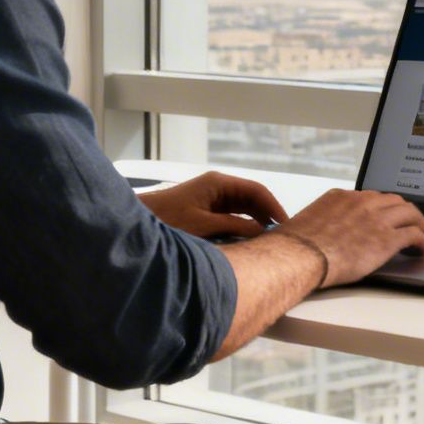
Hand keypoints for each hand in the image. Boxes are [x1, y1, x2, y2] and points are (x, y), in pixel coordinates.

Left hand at [139, 171, 287, 240]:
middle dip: (268, 215)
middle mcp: (219, 187)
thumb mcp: (202, 225)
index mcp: (219, 183)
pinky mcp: (207, 210)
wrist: (137, 222)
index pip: (256, 191)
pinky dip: (244, 227)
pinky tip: (251, 240)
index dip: (274, 207)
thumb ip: (233, 226)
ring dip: (257, 222)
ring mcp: (213, 198)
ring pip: (244, 208)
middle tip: (284, 235)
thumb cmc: (167, 219)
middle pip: (252, 199)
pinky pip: (233, 216)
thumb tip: (261, 231)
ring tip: (272, 240)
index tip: (286, 224)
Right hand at [278, 189, 423, 287]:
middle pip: (394, 201)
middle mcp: (362, 203)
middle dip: (404, 213)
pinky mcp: (387, 239)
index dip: (382, 209)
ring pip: (410, 213)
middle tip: (408, 225)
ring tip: (422, 238)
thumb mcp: (304, 224)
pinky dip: (423, 241)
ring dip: (419, 225)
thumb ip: (318, 224)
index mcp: (341, 198)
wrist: (299, 257)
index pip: (371, 198)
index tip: (385, 219)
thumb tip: (312, 236)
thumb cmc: (295, 247)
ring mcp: (376, 219)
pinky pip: (415, 234)